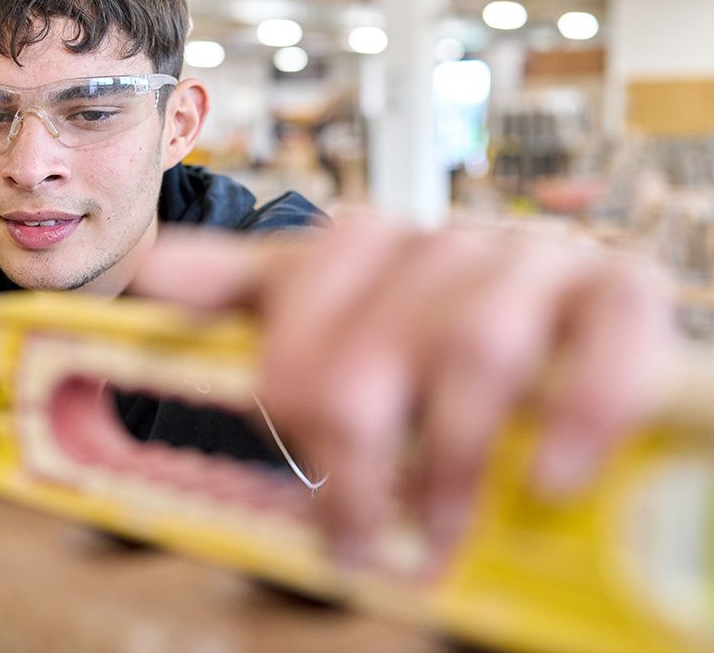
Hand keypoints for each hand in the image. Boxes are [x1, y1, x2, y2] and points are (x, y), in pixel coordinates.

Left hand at [131, 214, 673, 574]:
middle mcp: (447, 240)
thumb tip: (153, 272)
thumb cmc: (423, 333)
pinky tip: (553, 480)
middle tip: (352, 530)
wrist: (551, 325)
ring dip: (448, 460)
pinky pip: (608, 339)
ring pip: (477, 346)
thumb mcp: (327, 310)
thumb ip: (243, 292)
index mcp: (371, 240)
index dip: (287, 380)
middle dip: (354, 449)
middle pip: (377, 338)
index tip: (292, 467)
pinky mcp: (621, 289)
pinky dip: (578, 414)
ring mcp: (537, 260)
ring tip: (432, 534)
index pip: (297, 285)